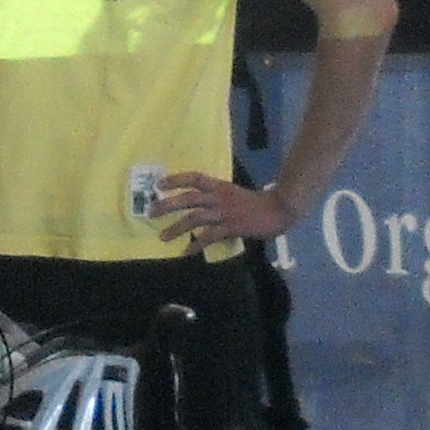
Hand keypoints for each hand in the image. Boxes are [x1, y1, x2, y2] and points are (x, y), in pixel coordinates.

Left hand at [151, 170, 284, 249]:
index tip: (159, 185)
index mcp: (219, 186)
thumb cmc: (256, 203)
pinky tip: (186, 252)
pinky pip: (209, 236)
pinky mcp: (231, 227)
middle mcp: (219, 197)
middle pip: (188, 198)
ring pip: (195, 218)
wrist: (278, 210)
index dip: (176, 179)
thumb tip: (199, 204)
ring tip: (162, 237)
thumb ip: (216, 197)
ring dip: (176, 227)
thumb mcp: (233, 193)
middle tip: (151, 212)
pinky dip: (196, 244)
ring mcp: (224, 212)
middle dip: (167, 204)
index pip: (194, 178)